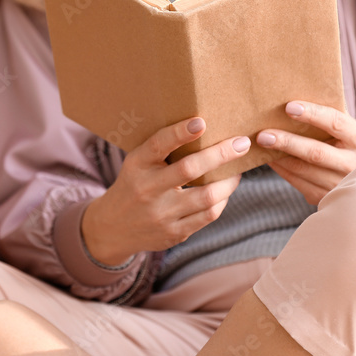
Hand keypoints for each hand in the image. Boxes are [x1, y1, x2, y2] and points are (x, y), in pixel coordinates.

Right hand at [82, 117, 250, 264]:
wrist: (113, 228)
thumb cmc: (134, 185)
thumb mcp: (137, 163)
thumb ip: (162, 149)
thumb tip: (205, 128)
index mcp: (137, 165)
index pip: (158, 145)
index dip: (180, 132)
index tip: (201, 122)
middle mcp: (147, 189)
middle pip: (189, 169)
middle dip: (220, 154)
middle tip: (242, 143)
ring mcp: (161, 214)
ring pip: (207, 196)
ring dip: (228, 181)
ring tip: (238, 169)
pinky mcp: (174, 233)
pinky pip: (208, 215)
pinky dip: (222, 200)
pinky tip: (225, 190)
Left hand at [259, 101, 355, 204]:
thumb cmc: (348, 144)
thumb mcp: (349, 130)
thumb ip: (330, 115)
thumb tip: (296, 95)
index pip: (336, 123)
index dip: (313, 114)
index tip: (289, 107)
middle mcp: (355, 164)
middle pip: (316, 152)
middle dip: (287, 142)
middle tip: (263, 134)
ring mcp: (341, 185)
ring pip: (303, 170)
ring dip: (278, 157)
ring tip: (260, 145)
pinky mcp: (326, 198)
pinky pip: (298, 182)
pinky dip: (281, 169)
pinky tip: (269, 158)